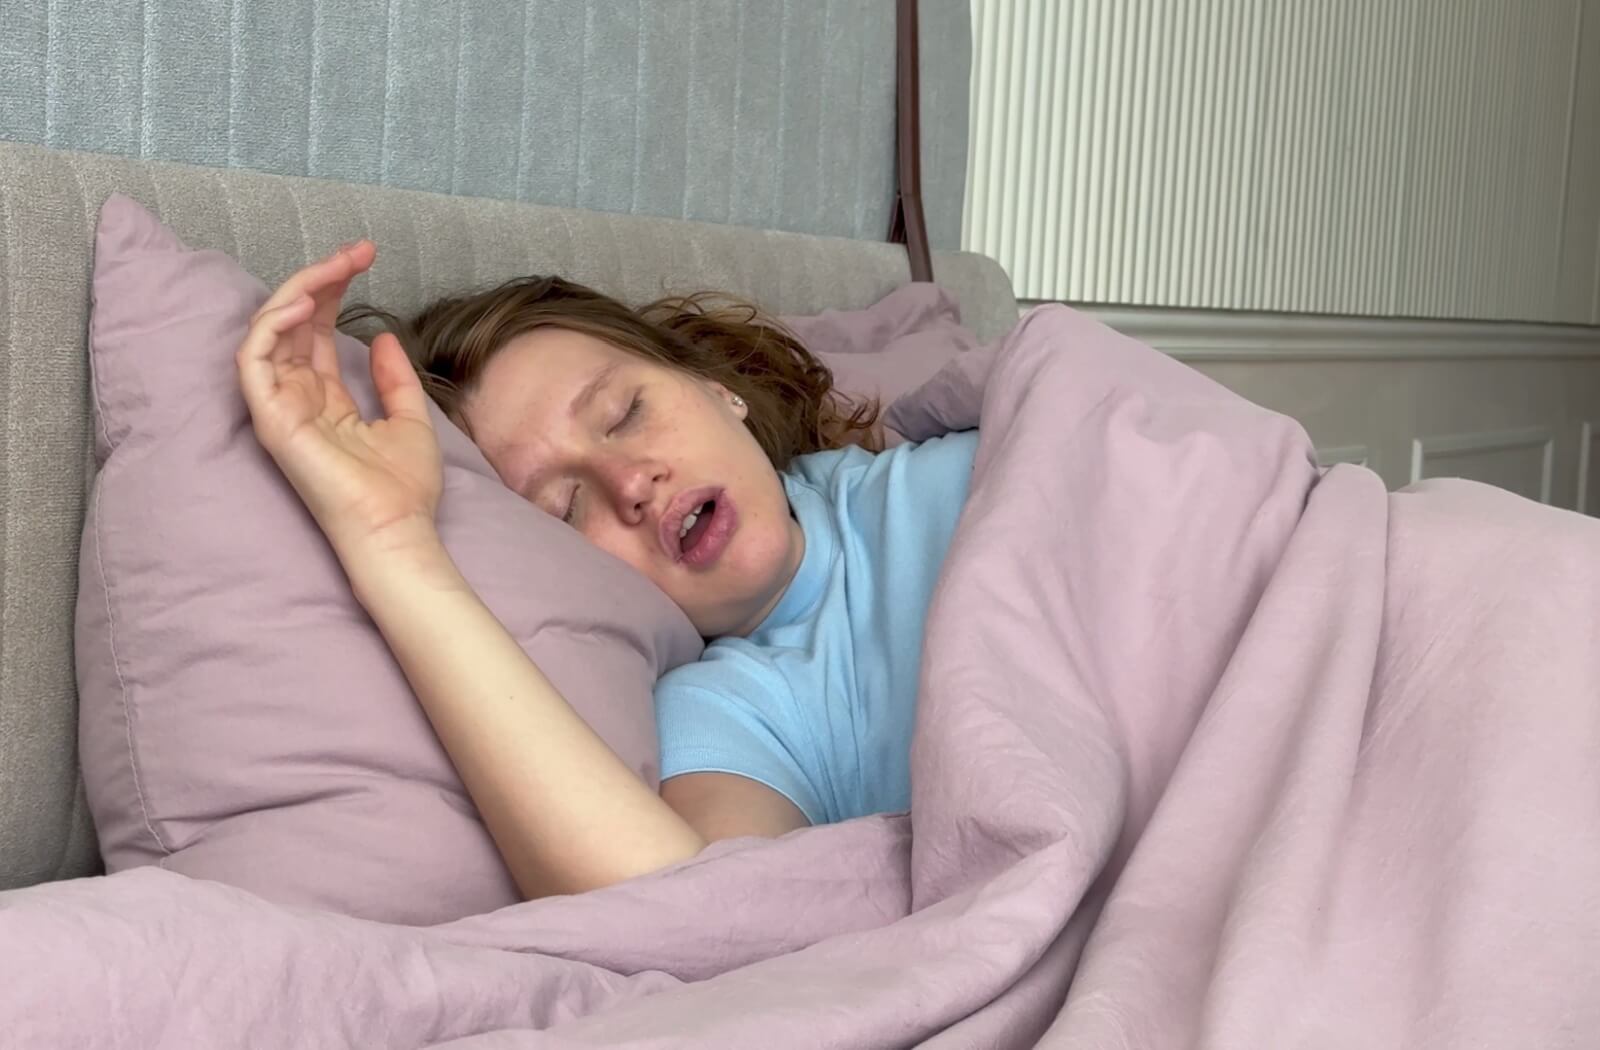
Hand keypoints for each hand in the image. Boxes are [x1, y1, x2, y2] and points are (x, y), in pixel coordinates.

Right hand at [237, 241, 443, 560]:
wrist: (398, 528)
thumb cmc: (404, 489)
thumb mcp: (409, 419)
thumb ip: (393, 379)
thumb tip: (381, 337)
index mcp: (325, 397)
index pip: (316, 329)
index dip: (335, 289)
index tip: (367, 258)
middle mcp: (297, 397)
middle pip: (292, 322)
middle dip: (319, 278)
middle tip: (356, 252)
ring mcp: (280, 407)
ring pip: (269, 330)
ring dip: (298, 290)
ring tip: (335, 267)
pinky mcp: (270, 418)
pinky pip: (252, 360)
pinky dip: (270, 325)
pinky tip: (303, 302)